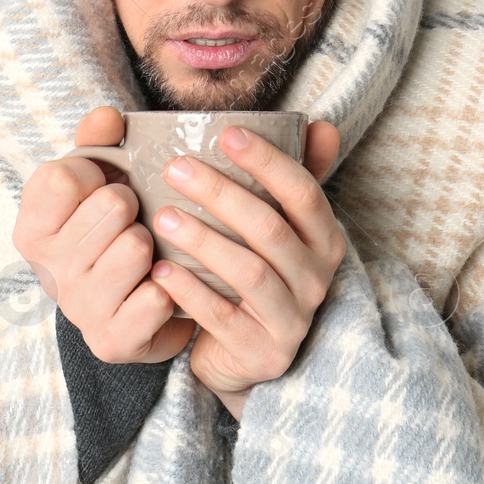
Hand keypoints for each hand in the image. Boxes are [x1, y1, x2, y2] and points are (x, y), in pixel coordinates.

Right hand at [11, 106, 195, 363]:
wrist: (129, 312)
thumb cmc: (110, 235)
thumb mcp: (96, 181)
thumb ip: (97, 140)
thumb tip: (108, 117)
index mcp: (31, 228)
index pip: (64, 177)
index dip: (96, 174)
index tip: (101, 189)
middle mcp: (47, 270)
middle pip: (112, 206)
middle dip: (133, 209)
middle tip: (129, 226)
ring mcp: (78, 308)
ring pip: (136, 248)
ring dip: (154, 247)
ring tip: (145, 257)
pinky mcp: (112, 341)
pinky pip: (158, 295)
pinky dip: (169, 288)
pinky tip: (157, 288)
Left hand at [149, 119, 344, 418]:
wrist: (245, 357)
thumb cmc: (258, 277)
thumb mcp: (280, 230)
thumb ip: (295, 179)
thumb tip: (320, 126)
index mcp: (324, 241)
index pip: (303, 192)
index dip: (268, 161)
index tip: (226, 132)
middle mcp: (317, 279)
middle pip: (270, 228)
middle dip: (221, 193)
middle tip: (174, 168)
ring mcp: (292, 319)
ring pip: (248, 272)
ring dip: (202, 240)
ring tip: (161, 217)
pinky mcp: (263, 353)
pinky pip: (222, 317)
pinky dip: (190, 291)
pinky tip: (159, 269)